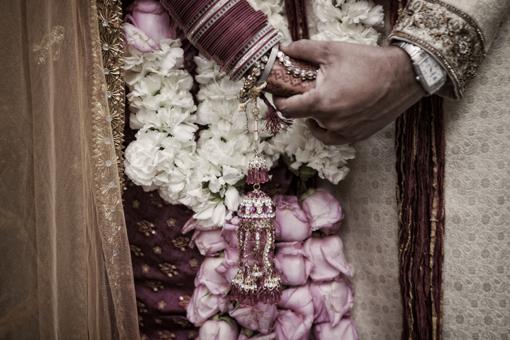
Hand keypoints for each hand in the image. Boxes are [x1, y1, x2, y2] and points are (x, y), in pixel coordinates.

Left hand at [273, 40, 425, 144]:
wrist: (403, 76)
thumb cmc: (368, 62)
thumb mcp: (332, 50)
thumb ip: (304, 50)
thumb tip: (284, 48)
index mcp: (322, 102)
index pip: (287, 109)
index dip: (279, 100)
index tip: (279, 93)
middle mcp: (332, 122)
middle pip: (303, 117)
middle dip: (300, 104)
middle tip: (304, 90)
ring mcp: (345, 133)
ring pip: (318, 130)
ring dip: (314, 118)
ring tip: (319, 102)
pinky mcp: (358, 137)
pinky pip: (334, 138)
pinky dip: (328, 129)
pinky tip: (332, 116)